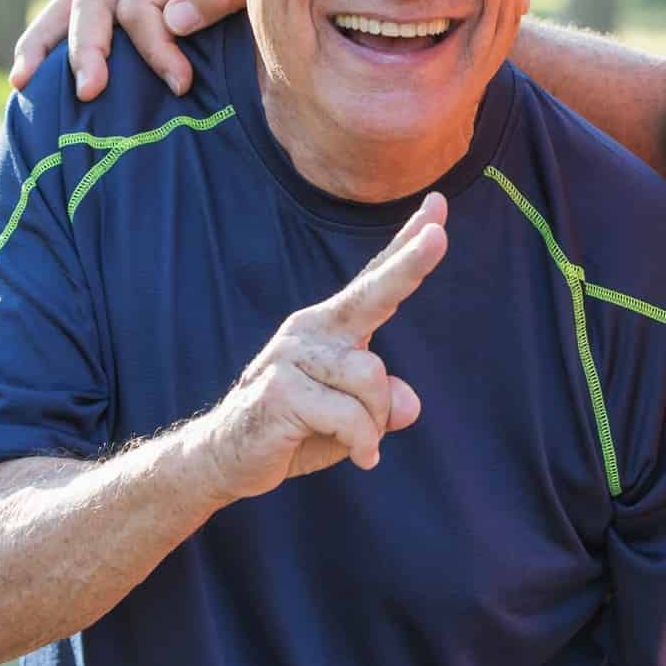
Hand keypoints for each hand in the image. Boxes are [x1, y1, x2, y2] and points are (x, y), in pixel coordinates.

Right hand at [7, 0, 243, 100]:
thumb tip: (171, 20)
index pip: (140, 3)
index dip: (156, 47)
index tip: (181, 84)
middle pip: (93, 3)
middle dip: (88, 50)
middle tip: (91, 92)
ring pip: (67, 6)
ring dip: (43, 44)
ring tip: (23, 83)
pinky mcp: (113, 2)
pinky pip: (67, 16)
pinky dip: (43, 43)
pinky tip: (25, 78)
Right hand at [196, 194, 446, 501]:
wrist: (224, 457)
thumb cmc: (294, 431)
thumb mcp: (351, 421)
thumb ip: (381, 406)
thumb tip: (409, 404)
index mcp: (328, 328)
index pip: (374, 282)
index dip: (406, 246)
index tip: (437, 207)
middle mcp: (309, 330)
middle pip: (371, 294)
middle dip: (409, 264)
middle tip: (441, 235)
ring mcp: (290, 356)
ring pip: (372, 378)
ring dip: (375, 422)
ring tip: (359, 442)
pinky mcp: (279, 389)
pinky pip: (351, 416)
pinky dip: (363, 442)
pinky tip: (361, 458)